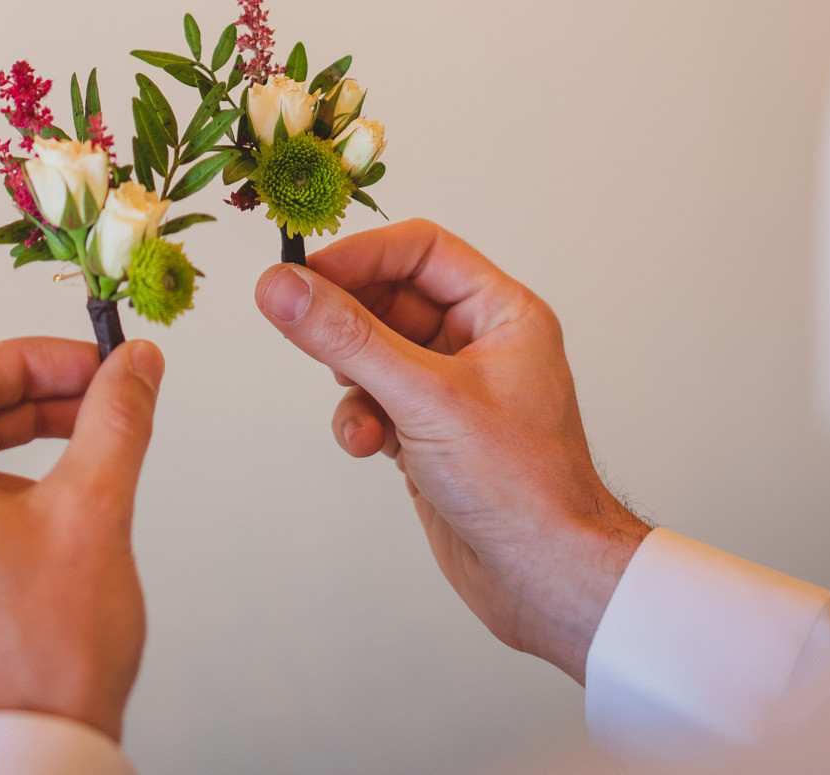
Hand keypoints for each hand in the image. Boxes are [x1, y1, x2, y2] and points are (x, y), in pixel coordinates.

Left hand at [0, 336, 164, 739]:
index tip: (92, 365)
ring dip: (21, 467)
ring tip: (87, 481)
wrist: (25, 764)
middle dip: (34, 410)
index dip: (35, 360)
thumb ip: (113, 419)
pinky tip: (55, 538)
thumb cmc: (38, 659)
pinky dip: (0, 519)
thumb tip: (131, 367)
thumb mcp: (91, 509)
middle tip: (99, 404)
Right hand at [255, 220, 649, 681]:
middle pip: (391, 301)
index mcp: (503, 313)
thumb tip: (283, 287)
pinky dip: (361, 420)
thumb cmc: (520, 484)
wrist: (546, 578)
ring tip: (356, 415)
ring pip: (376, 356)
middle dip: (346, 323)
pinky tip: (367, 446)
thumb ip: (347, 338)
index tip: (302, 274)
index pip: (422, 250)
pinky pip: (378, 403)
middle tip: (296, 326)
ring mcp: (455, 392)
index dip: (360, 256)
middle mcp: (481, 344)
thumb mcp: (423, 398)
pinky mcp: (432, 436)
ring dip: (351, 381)